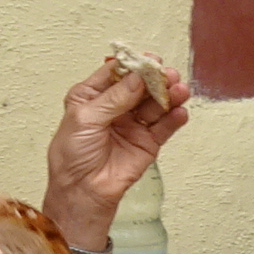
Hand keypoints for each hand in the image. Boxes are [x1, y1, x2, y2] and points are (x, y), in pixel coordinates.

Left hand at [39, 54, 189, 253]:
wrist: (83, 192)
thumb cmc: (73, 156)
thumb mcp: (85, 119)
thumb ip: (114, 98)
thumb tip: (138, 78)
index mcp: (92, 96)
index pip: (116, 73)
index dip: (133, 65)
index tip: (148, 60)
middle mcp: (115, 107)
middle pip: (140, 86)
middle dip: (155, 79)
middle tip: (168, 75)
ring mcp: (133, 124)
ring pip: (155, 104)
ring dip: (169, 96)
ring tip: (180, 90)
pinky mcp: (148, 142)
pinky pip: (164, 127)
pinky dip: (174, 118)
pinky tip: (180, 112)